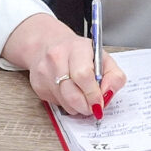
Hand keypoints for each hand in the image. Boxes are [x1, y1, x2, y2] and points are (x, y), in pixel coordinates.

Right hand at [1, 13, 125, 116]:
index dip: (93, 94)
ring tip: (82, 97)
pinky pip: (55, 104)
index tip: (100, 102)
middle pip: (72, 94)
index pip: (83, 75)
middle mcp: (57, 57)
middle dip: (86, 106)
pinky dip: (66, 103)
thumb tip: (108, 93)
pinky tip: (68, 91)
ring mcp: (44, 71)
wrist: (49, 43)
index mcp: (77, 47)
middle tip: (93, 107)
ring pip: (64, 102)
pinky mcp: (37, 84)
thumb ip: (114, 76)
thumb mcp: (103, 58)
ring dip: (77, 106)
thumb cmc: (79, 52)